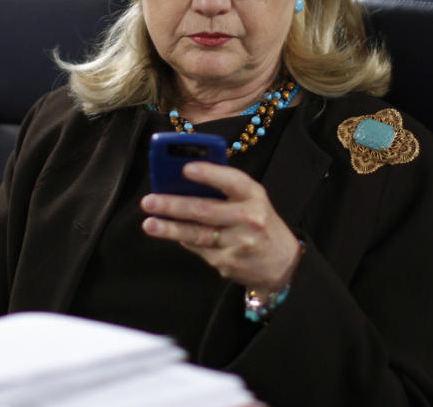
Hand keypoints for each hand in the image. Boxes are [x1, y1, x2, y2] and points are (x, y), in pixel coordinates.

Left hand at [140, 161, 301, 295]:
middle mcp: (249, 219)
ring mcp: (238, 243)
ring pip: (196, 234)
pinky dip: (184, 240)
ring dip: (169, 229)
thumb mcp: (251, 200)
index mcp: (254, 196)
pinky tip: (172, 233)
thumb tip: (181, 181)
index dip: (209, 174)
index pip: (232, 181)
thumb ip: (224, 189)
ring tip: (149, 224)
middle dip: (173, 205)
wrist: (283, 264)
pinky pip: (198, 249)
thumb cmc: (259, 223)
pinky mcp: (228, 262)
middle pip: (205, 210)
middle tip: (149, 201)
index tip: (185, 168)